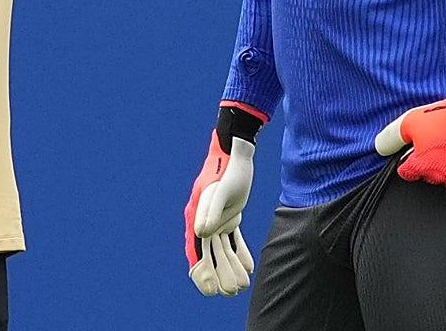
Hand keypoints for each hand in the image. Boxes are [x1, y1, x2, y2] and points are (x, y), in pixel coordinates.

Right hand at [185, 102, 264, 296]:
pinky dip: (240, 252)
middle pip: (211, 253)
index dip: (201, 271)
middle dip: (220, 274)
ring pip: (222, 249)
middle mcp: (204, 220)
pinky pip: (233, 239)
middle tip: (232, 292)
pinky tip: (249, 266)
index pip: (196, 250)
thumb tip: (201, 233)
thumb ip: (211, 211)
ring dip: (231, 266)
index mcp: (197, 216)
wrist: (237, 153)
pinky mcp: (229, 215)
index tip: (210, 289)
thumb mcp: (221, 190)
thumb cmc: (228, 169)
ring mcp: (216, 219)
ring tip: (243, 286)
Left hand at [374, 97, 445, 189]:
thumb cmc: (442, 116)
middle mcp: (442, 176)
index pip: (407, 173)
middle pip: (428, 177)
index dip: (409, 160)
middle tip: (436, 144)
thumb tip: (380, 150)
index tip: (417, 149)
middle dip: (428, 164)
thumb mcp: (408, 121)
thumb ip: (390, 138)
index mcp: (422, 166)